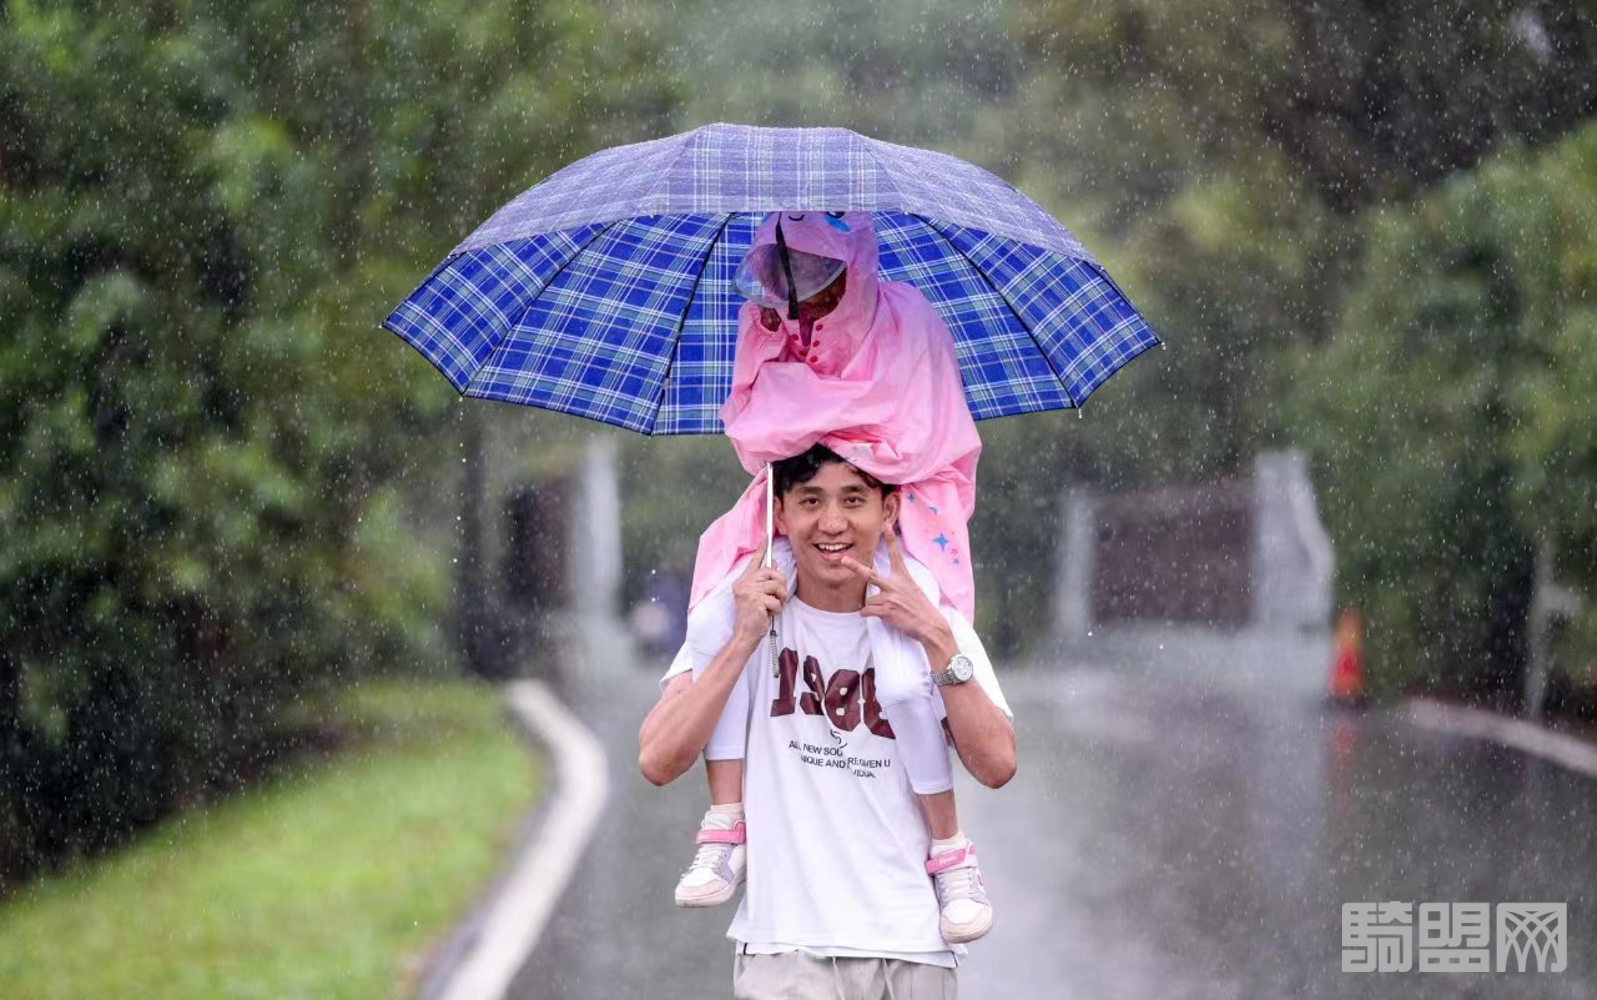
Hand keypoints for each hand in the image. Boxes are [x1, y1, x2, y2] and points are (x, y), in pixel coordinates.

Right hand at [731, 542, 788, 647]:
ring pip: (776, 586)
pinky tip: (767, 615)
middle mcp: (743, 584)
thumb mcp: (758, 597)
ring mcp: (748, 592)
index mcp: (742, 582)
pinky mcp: (754, 601)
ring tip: (771, 607)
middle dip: (780, 585)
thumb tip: (773, 565)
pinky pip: (776, 600)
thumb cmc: (752, 618)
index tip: (766, 536)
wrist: (745, 635)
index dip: (761, 549)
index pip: (753, 562)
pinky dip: (776, 609)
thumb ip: (764, 582)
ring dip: (779, 599)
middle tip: (778, 597)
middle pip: (771, 573)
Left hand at [840, 531, 952, 648]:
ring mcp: (890, 598)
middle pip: (870, 575)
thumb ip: (899, 585)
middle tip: (843, 560)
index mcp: (903, 577)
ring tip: (886, 611)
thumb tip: (885, 589)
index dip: (891, 539)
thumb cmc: (922, 608)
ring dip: (872, 606)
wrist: (929, 624)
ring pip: (868, 600)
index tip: (885, 525)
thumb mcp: (913, 589)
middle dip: (855, 567)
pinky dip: (867, 614)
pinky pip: (866, 611)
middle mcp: (895, 585)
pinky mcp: (886, 611)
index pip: (896, 555)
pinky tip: (878, 616)